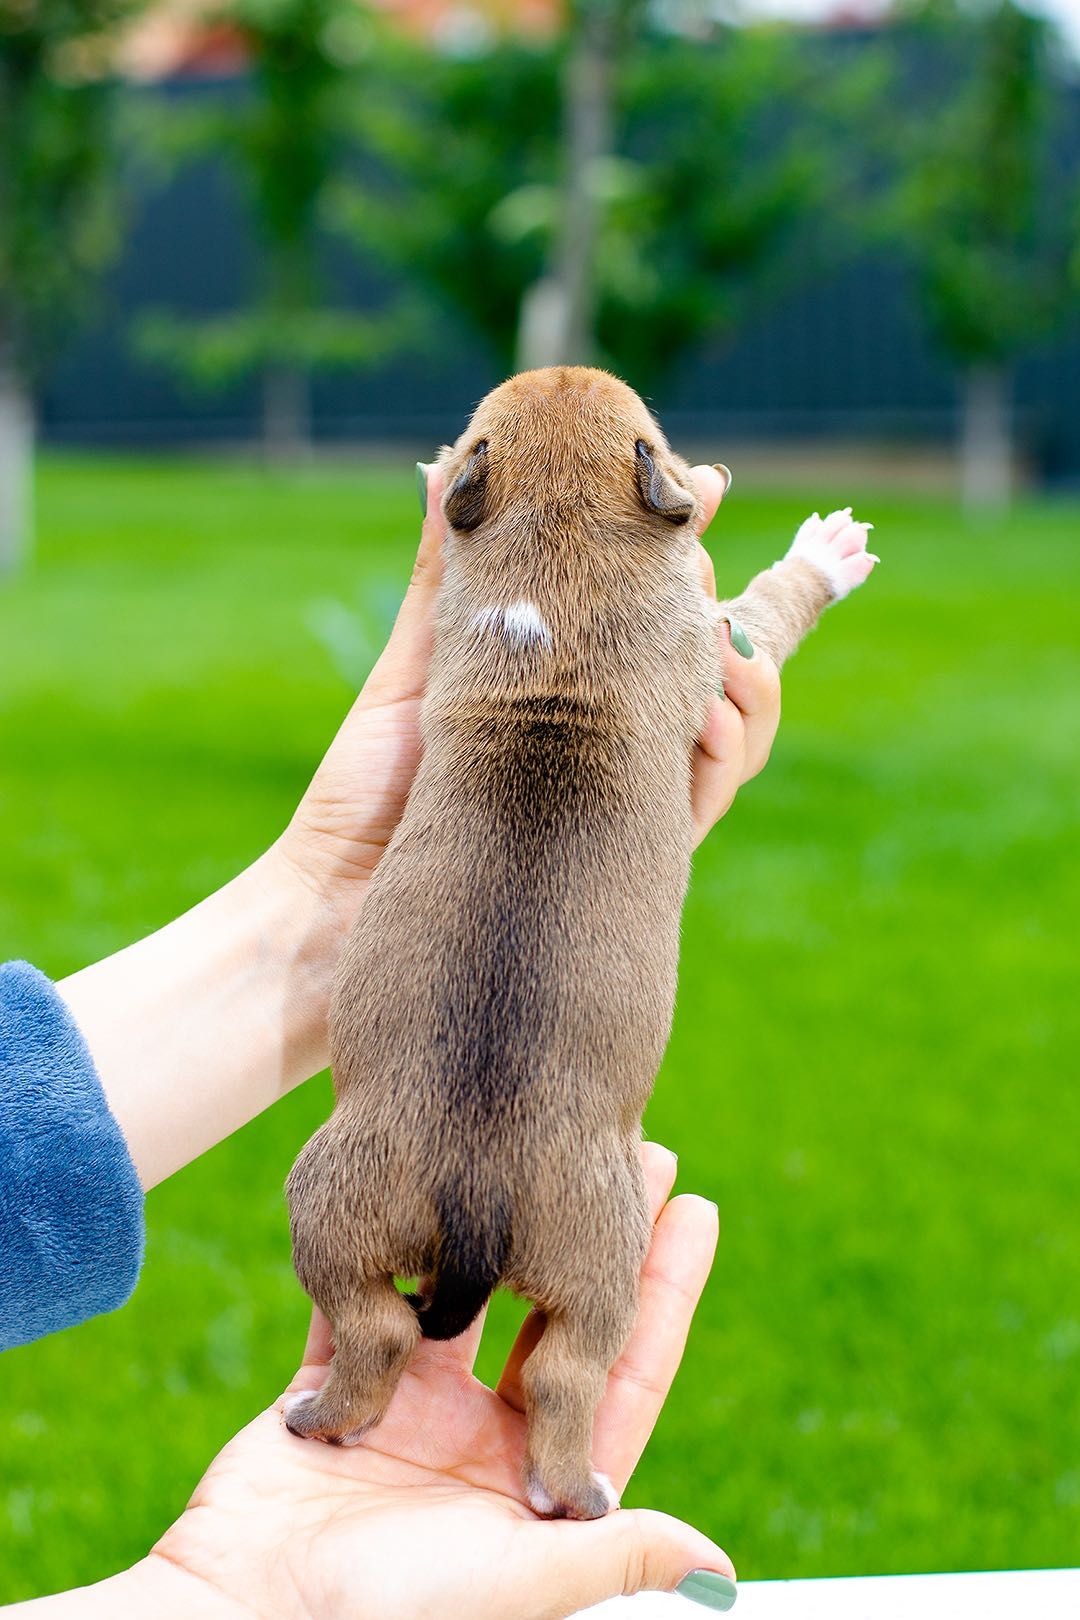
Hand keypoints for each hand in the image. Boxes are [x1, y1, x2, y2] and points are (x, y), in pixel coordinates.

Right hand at [145, 1146, 734, 1619]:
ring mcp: (406, 1414)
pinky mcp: (337, 1396)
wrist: (248, 1618)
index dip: (663, 1292)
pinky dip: (386, 1253)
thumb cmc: (390, 1615)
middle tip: (624, 1153)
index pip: (618, 1370)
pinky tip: (420, 1184)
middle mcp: (475, 1440)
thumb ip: (609, 1551)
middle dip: (584, 1239)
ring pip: (461, 1297)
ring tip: (526, 1150)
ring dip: (489, 1230)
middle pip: (548, 1317)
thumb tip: (717, 1563)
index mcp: (530, 1480)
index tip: (695, 1208)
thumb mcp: (519, 1580)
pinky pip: (364, 1308)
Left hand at [277, 463, 781, 920]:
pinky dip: (720, 754)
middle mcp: (608, 747)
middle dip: (728, 611)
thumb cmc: (366, 791)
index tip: (700, 486)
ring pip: (730, 734)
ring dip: (744, 680)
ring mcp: (622, 801)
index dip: (689, 558)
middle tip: (702, 569)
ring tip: (719, 642)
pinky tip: (710, 718)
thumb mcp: (416, 668)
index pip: (654, 620)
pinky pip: (701, 801)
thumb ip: (450, 578)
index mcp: (570, 697)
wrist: (337, 905)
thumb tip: (449, 465)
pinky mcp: (628, 857)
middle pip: (714, 672)